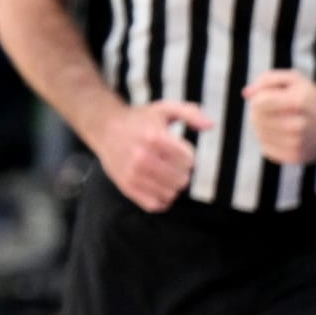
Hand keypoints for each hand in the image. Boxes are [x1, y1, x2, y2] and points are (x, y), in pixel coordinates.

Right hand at [94, 99, 211, 211]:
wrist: (105, 128)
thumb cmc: (139, 120)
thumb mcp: (164, 109)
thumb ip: (191, 113)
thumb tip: (210, 126)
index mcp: (154, 137)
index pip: (189, 160)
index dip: (188, 155)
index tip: (177, 149)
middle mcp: (141, 157)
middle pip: (182, 179)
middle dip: (181, 172)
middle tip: (171, 163)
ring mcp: (133, 174)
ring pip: (170, 194)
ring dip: (172, 186)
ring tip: (165, 174)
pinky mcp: (126, 187)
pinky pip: (155, 205)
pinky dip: (161, 199)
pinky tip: (158, 186)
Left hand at [243, 70, 315, 163]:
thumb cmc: (311, 97)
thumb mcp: (293, 79)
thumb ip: (266, 80)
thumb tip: (246, 93)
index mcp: (297, 102)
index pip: (258, 102)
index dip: (257, 98)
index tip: (266, 97)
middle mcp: (297, 125)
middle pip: (256, 118)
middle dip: (258, 111)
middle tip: (271, 109)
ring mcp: (297, 144)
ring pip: (259, 134)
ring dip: (262, 126)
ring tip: (277, 120)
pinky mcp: (296, 157)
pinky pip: (266, 149)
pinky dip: (268, 140)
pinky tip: (280, 133)